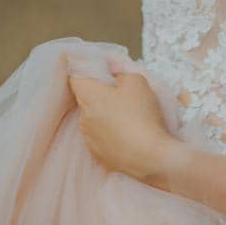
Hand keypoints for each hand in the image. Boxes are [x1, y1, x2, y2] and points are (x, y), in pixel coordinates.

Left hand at [67, 68, 177, 185]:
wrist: (150, 157)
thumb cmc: (142, 115)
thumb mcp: (137, 81)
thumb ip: (120, 71)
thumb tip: (113, 72)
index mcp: (88, 96)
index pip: (74, 77)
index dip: (84, 69)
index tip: (96, 67)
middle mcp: (83, 118)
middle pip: (85, 98)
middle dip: (98, 92)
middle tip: (118, 90)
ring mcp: (89, 139)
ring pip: (92, 118)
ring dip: (104, 113)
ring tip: (126, 115)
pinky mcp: (98, 155)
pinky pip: (99, 137)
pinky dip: (109, 132)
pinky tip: (126, 132)